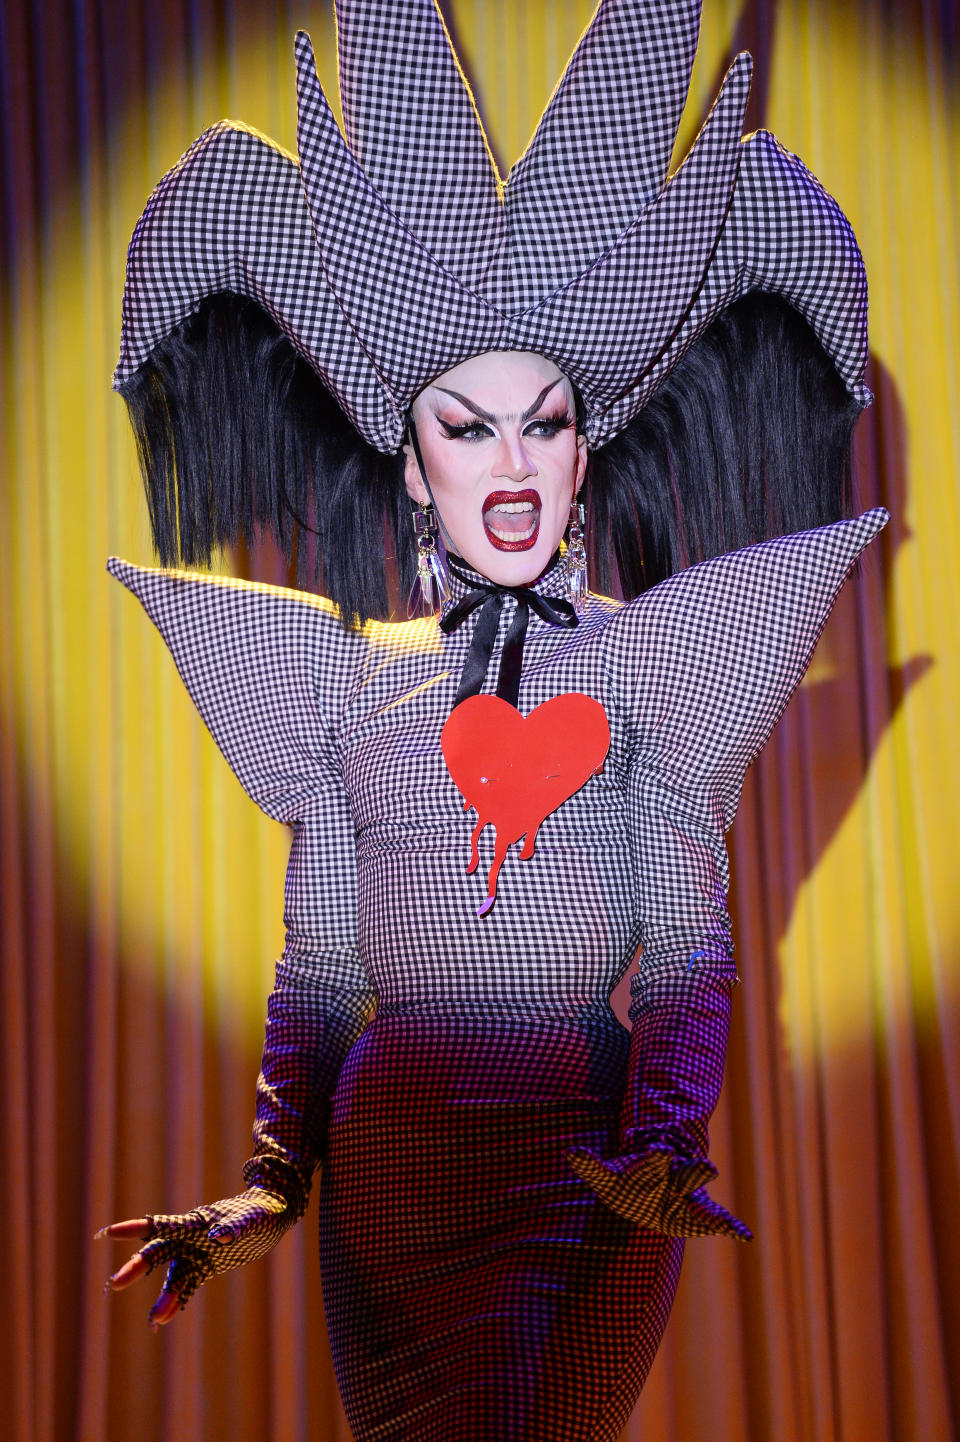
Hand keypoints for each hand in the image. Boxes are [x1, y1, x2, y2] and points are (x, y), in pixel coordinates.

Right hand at [96, 1186, 292, 1327]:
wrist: (272, 1215)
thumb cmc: (261, 1211)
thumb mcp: (252, 1218)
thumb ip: (234, 1227)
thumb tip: (218, 1237)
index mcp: (196, 1222)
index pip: (161, 1224)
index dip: (135, 1228)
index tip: (110, 1233)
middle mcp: (189, 1238)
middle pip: (157, 1252)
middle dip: (137, 1268)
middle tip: (116, 1284)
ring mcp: (195, 1254)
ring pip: (171, 1277)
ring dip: (163, 1297)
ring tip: (155, 1321)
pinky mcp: (204, 1267)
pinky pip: (185, 1287)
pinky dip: (175, 1302)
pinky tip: (162, 1320)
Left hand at [568, 1146, 752, 1240]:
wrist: (650, 1187)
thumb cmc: (627, 1182)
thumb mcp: (607, 1176)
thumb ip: (590, 1165)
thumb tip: (570, 1152)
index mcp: (653, 1165)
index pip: (655, 1158)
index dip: (656, 1155)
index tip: (660, 1150)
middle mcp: (677, 1176)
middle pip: (688, 1170)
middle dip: (696, 1169)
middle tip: (707, 1168)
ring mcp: (691, 1194)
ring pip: (704, 1188)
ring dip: (713, 1192)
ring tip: (726, 1195)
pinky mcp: (702, 1214)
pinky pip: (721, 1220)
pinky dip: (733, 1227)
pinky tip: (744, 1235)